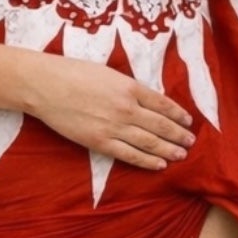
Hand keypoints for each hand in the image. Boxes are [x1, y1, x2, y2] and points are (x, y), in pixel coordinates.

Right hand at [18, 54, 195, 169]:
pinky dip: (147, 161)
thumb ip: (128, 87)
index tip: (188, 121)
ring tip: (182, 155)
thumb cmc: (73, 73)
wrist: (45, 85)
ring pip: (150, 142)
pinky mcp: (100, 142)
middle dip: (179, 135)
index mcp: (130, 87)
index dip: (178, 115)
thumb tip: (147, 100)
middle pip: (161, 125)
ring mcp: (114, 126)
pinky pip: (129, 154)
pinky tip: (160, 164)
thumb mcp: (108, 72)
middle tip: (191, 142)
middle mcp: (127, 108)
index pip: (162, 104)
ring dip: (169, 149)